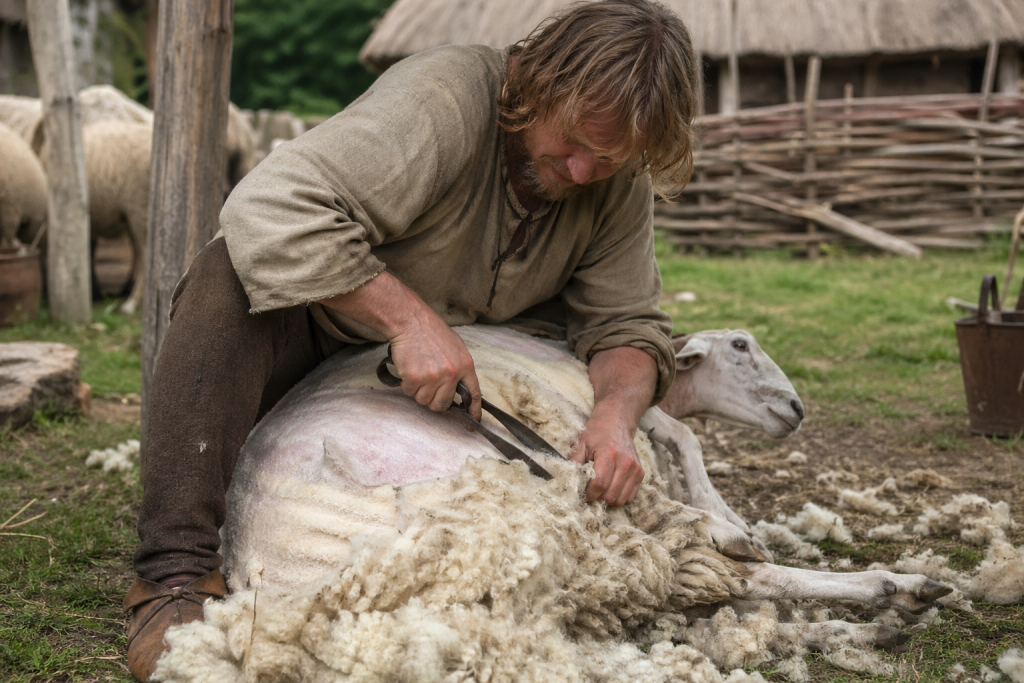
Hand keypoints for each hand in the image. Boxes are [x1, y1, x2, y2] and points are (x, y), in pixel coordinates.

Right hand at [319, 271, 481, 419]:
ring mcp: (434, 377)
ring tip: (418, 371)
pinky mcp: (416, 378)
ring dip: (418, 391)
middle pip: (442, 404)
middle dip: (434, 400)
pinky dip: (406, 384)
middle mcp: (452, 374)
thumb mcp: (456, 347)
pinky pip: (409, 392)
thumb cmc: (431, 332)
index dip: (474, 410)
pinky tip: (409, 369)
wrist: (410, 321)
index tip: (473, 421)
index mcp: (465, 366)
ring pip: (424, 400)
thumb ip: (459, 368)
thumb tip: (458, 388)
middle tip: (428, 386)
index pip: (474, 394)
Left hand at [570, 405, 644, 505]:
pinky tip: (611, 488)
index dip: (589, 493)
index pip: (600, 484)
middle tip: (589, 491)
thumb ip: (574, 462)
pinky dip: (619, 497)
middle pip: (610, 495)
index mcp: (609, 454)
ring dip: (608, 499)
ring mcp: (635, 469)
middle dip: (597, 498)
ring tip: (600, 490)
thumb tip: (566, 479)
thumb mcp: (581, 443)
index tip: (582, 493)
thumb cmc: (597, 432)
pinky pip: (630, 497)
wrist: (617, 422)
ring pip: (620, 499)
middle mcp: (625, 462)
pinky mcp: (640, 473)